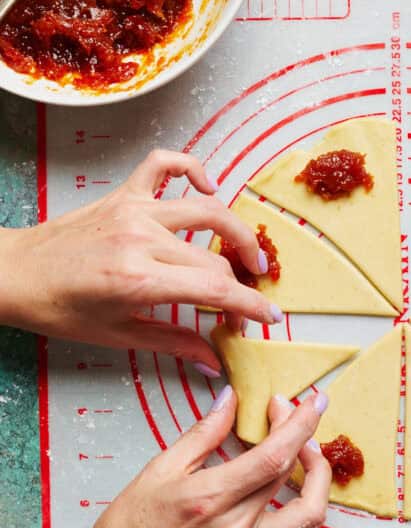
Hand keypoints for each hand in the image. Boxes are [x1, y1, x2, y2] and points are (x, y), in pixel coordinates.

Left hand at [0, 150, 282, 372]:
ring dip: (237, 232)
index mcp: (138, 280)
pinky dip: (193, 170)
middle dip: (241, 284)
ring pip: (206, 211)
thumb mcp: (117, 335)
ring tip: (247, 255)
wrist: (14, 274)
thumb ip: (173, 344)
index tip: (268, 318)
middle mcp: (140, 239)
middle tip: (247, 302)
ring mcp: (134, 211)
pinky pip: (166, 166)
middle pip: (215, 258)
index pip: (215, 289)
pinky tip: (208, 188)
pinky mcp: (124, 195)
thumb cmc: (58, 309)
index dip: (249, 306)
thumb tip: (213, 361)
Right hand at [78, 388, 361, 527]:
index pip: (274, 456)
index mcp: (211, 497)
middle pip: (291, 477)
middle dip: (301, 436)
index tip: (312, 401)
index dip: (299, 425)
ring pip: (306, 518)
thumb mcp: (160, 467)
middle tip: (289, 414)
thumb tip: (231, 398)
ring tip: (310, 455)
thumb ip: (203, 432)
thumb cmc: (131, 524)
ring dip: (319, 482)